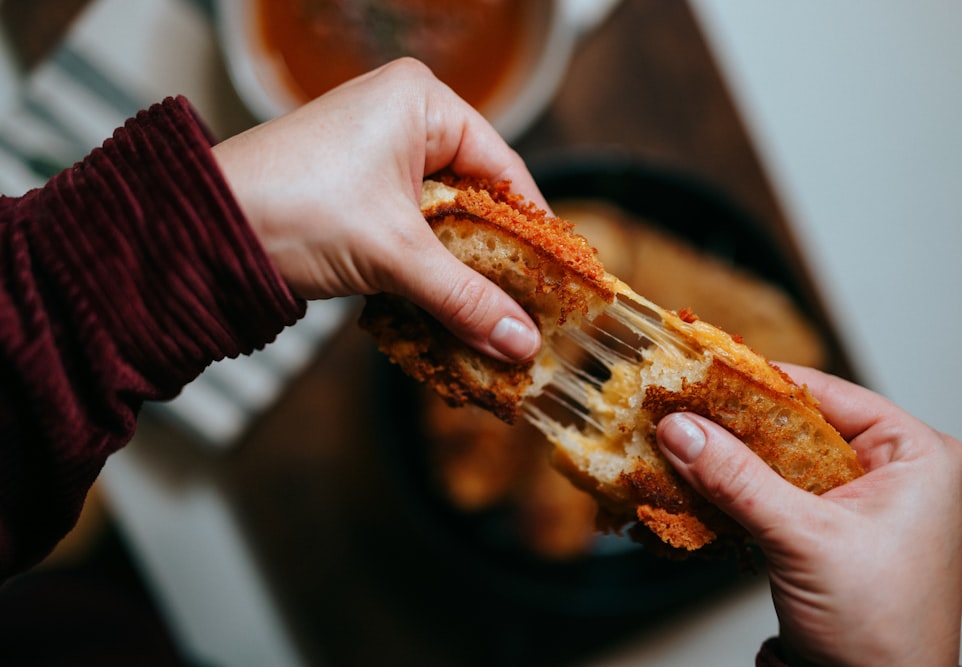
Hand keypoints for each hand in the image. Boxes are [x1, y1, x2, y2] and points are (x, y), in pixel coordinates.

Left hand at [211, 58, 541, 361]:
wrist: (197, 231)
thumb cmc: (292, 209)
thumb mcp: (393, 254)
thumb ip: (465, 298)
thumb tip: (523, 342)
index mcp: (422, 102)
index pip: (505, 169)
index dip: (535, 230)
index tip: (560, 280)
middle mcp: (403, 119)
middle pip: (477, 198)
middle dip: (498, 259)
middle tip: (531, 309)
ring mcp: (377, 157)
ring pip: (444, 221)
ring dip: (462, 272)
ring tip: (496, 319)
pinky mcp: (356, 194)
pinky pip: (413, 233)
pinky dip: (429, 271)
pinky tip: (449, 309)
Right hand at [656, 365, 961, 665]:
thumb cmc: (882, 630)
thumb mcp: (804, 540)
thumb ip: (738, 479)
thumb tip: (682, 429)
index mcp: (914, 453)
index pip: (823, 393)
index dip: (756, 381)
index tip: (698, 371)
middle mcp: (890, 469)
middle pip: (795, 424)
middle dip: (733, 423)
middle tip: (677, 408)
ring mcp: (858, 501)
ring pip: (777, 459)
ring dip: (727, 459)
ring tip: (676, 443)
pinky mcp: (827, 530)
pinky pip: (772, 492)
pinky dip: (733, 492)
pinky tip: (693, 484)